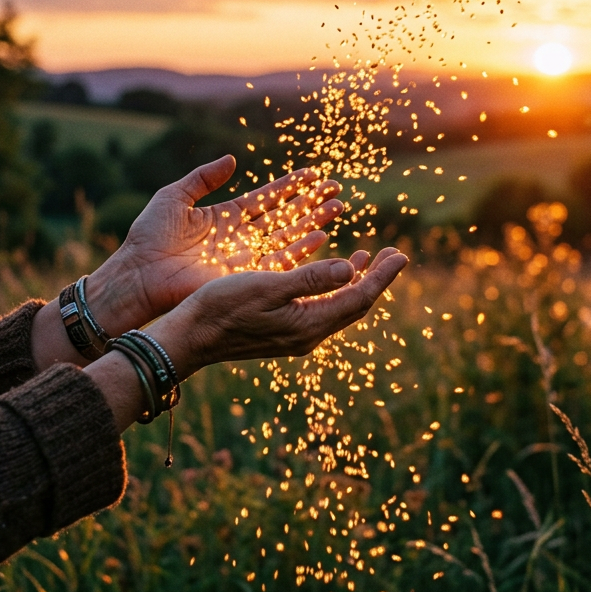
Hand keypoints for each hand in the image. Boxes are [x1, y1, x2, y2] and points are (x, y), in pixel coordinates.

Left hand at [85, 155, 342, 330]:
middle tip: (337, 188)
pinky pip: (280, 263)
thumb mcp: (174, 196)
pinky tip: (321, 236)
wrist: (139, 275)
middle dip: (311, 202)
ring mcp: (245, 257)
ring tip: (338, 206)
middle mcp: (241, 237)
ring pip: (289, 236)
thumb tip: (232, 159)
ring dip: (314, 222)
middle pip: (285, 216)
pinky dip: (302, 250)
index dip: (290, 186)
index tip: (314, 173)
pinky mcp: (245, 277)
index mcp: (226, 216)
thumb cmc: (148, 237)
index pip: (267, 198)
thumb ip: (203, 177)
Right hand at [157, 247, 408, 372]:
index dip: (382, 275)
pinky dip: (334, 288)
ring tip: (369, 257)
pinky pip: (321, 308)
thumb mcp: (267, 285)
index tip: (401, 254)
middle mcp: (308, 335)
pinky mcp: (282, 332)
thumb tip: (350, 268)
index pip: (359, 298)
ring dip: (357, 282)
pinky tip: (328, 274)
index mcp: (309, 325)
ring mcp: (295, 336)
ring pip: (339, 307)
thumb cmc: (222, 307)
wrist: (189, 338)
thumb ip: (310, 278)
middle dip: (377, 278)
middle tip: (394, 253)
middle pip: (355, 305)